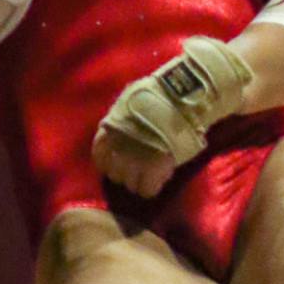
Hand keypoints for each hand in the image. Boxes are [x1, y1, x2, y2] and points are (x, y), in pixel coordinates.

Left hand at [92, 36, 254, 196]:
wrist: (183, 98)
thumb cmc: (160, 93)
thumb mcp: (129, 100)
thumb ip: (120, 118)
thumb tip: (115, 127)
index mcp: (111, 129)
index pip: (100, 156)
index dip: (110, 162)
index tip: (119, 162)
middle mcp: (119, 147)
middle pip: (115, 174)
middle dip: (125, 173)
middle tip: (138, 169)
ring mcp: (135, 160)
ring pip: (130, 185)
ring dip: (139, 182)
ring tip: (150, 175)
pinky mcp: (154, 170)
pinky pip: (148, 190)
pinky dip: (153, 188)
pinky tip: (160, 179)